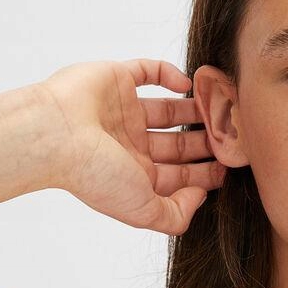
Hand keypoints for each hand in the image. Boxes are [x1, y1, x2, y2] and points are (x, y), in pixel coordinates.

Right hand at [37, 58, 225, 234]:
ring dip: (194, 109)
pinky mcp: (116, 79)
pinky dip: (169, 74)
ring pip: (169, 109)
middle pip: (178, 144)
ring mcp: (123, 112)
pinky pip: (148, 72)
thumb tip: (200, 196)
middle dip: (206, 141)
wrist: (55, 136)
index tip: (230, 165)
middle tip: (232, 135)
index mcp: (135, 176)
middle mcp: (130, 145)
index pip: (180, 176)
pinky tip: (186, 84)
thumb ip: (176, 214)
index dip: (206, 172)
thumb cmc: (94, 175)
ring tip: (219, 108)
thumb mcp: (144, 211)